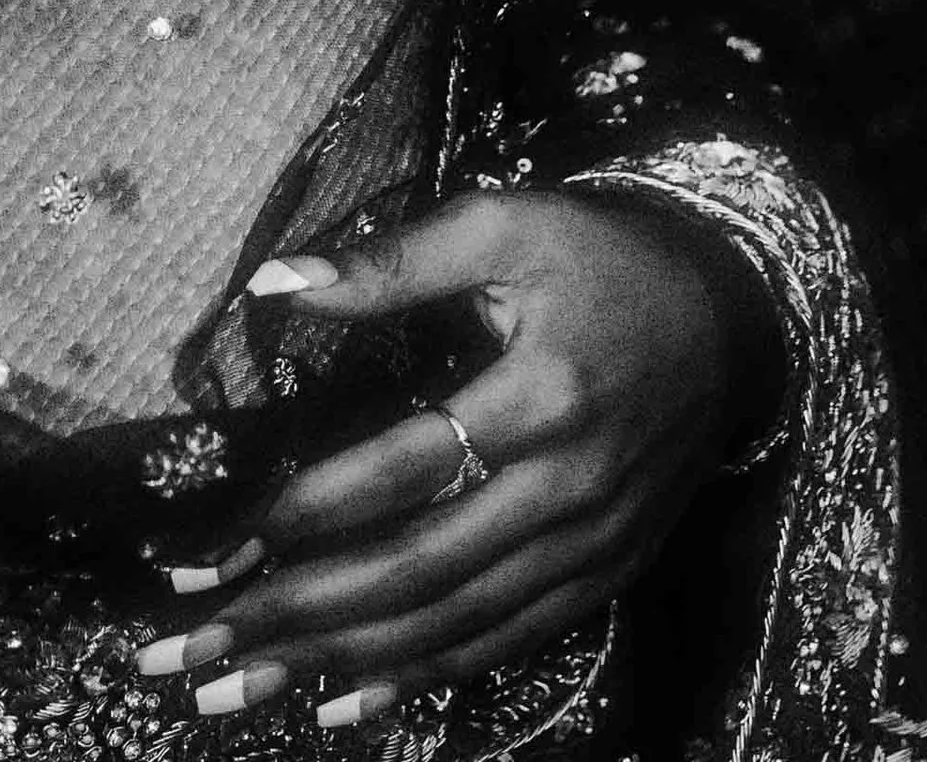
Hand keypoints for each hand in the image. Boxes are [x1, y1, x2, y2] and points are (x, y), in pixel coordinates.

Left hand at [137, 189, 774, 725]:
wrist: (731, 317)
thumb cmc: (601, 256)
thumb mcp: (503, 225)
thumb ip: (391, 260)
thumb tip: (274, 280)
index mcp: (540, 396)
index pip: (403, 470)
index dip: (306, 514)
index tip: (219, 548)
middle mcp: (568, 489)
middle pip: (417, 572)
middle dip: (297, 617)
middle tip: (194, 649)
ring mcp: (590, 547)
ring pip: (452, 625)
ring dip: (340, 664)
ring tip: (238, 690)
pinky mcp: (604, 577)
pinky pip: (504, 643)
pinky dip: (422, 678)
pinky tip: (344, 701)